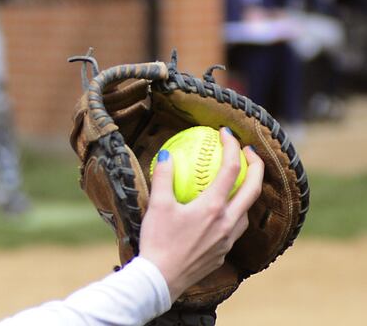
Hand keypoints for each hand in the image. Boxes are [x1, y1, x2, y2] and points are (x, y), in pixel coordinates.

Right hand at [138, 128, 263, 300]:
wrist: (161, 279)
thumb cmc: (158, 241)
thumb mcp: (157, 205)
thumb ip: (164, 176)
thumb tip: (168, 154)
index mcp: (212, 206)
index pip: (231, 169)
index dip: (232, 147)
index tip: (226, 134)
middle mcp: (226, 221)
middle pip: (253, 188)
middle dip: (256, 165)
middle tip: (248, 151)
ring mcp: (228, 239)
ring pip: (248, 210)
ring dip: (248, 191)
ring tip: (239, 181)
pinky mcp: (223, 252)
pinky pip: (236, 227)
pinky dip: (235, 212)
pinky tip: (221, 213)